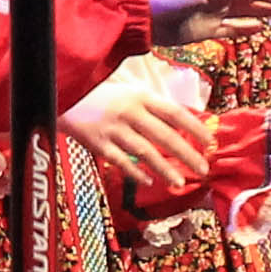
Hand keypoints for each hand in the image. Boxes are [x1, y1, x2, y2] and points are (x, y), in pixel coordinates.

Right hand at [64, 57, 211, 191]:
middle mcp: (129, 112)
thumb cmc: (97, 90)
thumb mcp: (126, 88)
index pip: (174, 113)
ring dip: (164, 169)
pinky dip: (135, 172)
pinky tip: (147, 182)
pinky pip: (120, 161)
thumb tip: (178, 118)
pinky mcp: (97, 142)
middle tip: (204, 168)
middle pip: (165, 136)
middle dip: (187, 154)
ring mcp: (113, 128)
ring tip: (180, 183)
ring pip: (144, 152)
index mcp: (140, 95)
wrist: (60, 90)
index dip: (194, 128)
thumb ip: (149, 103)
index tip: (210, 142)